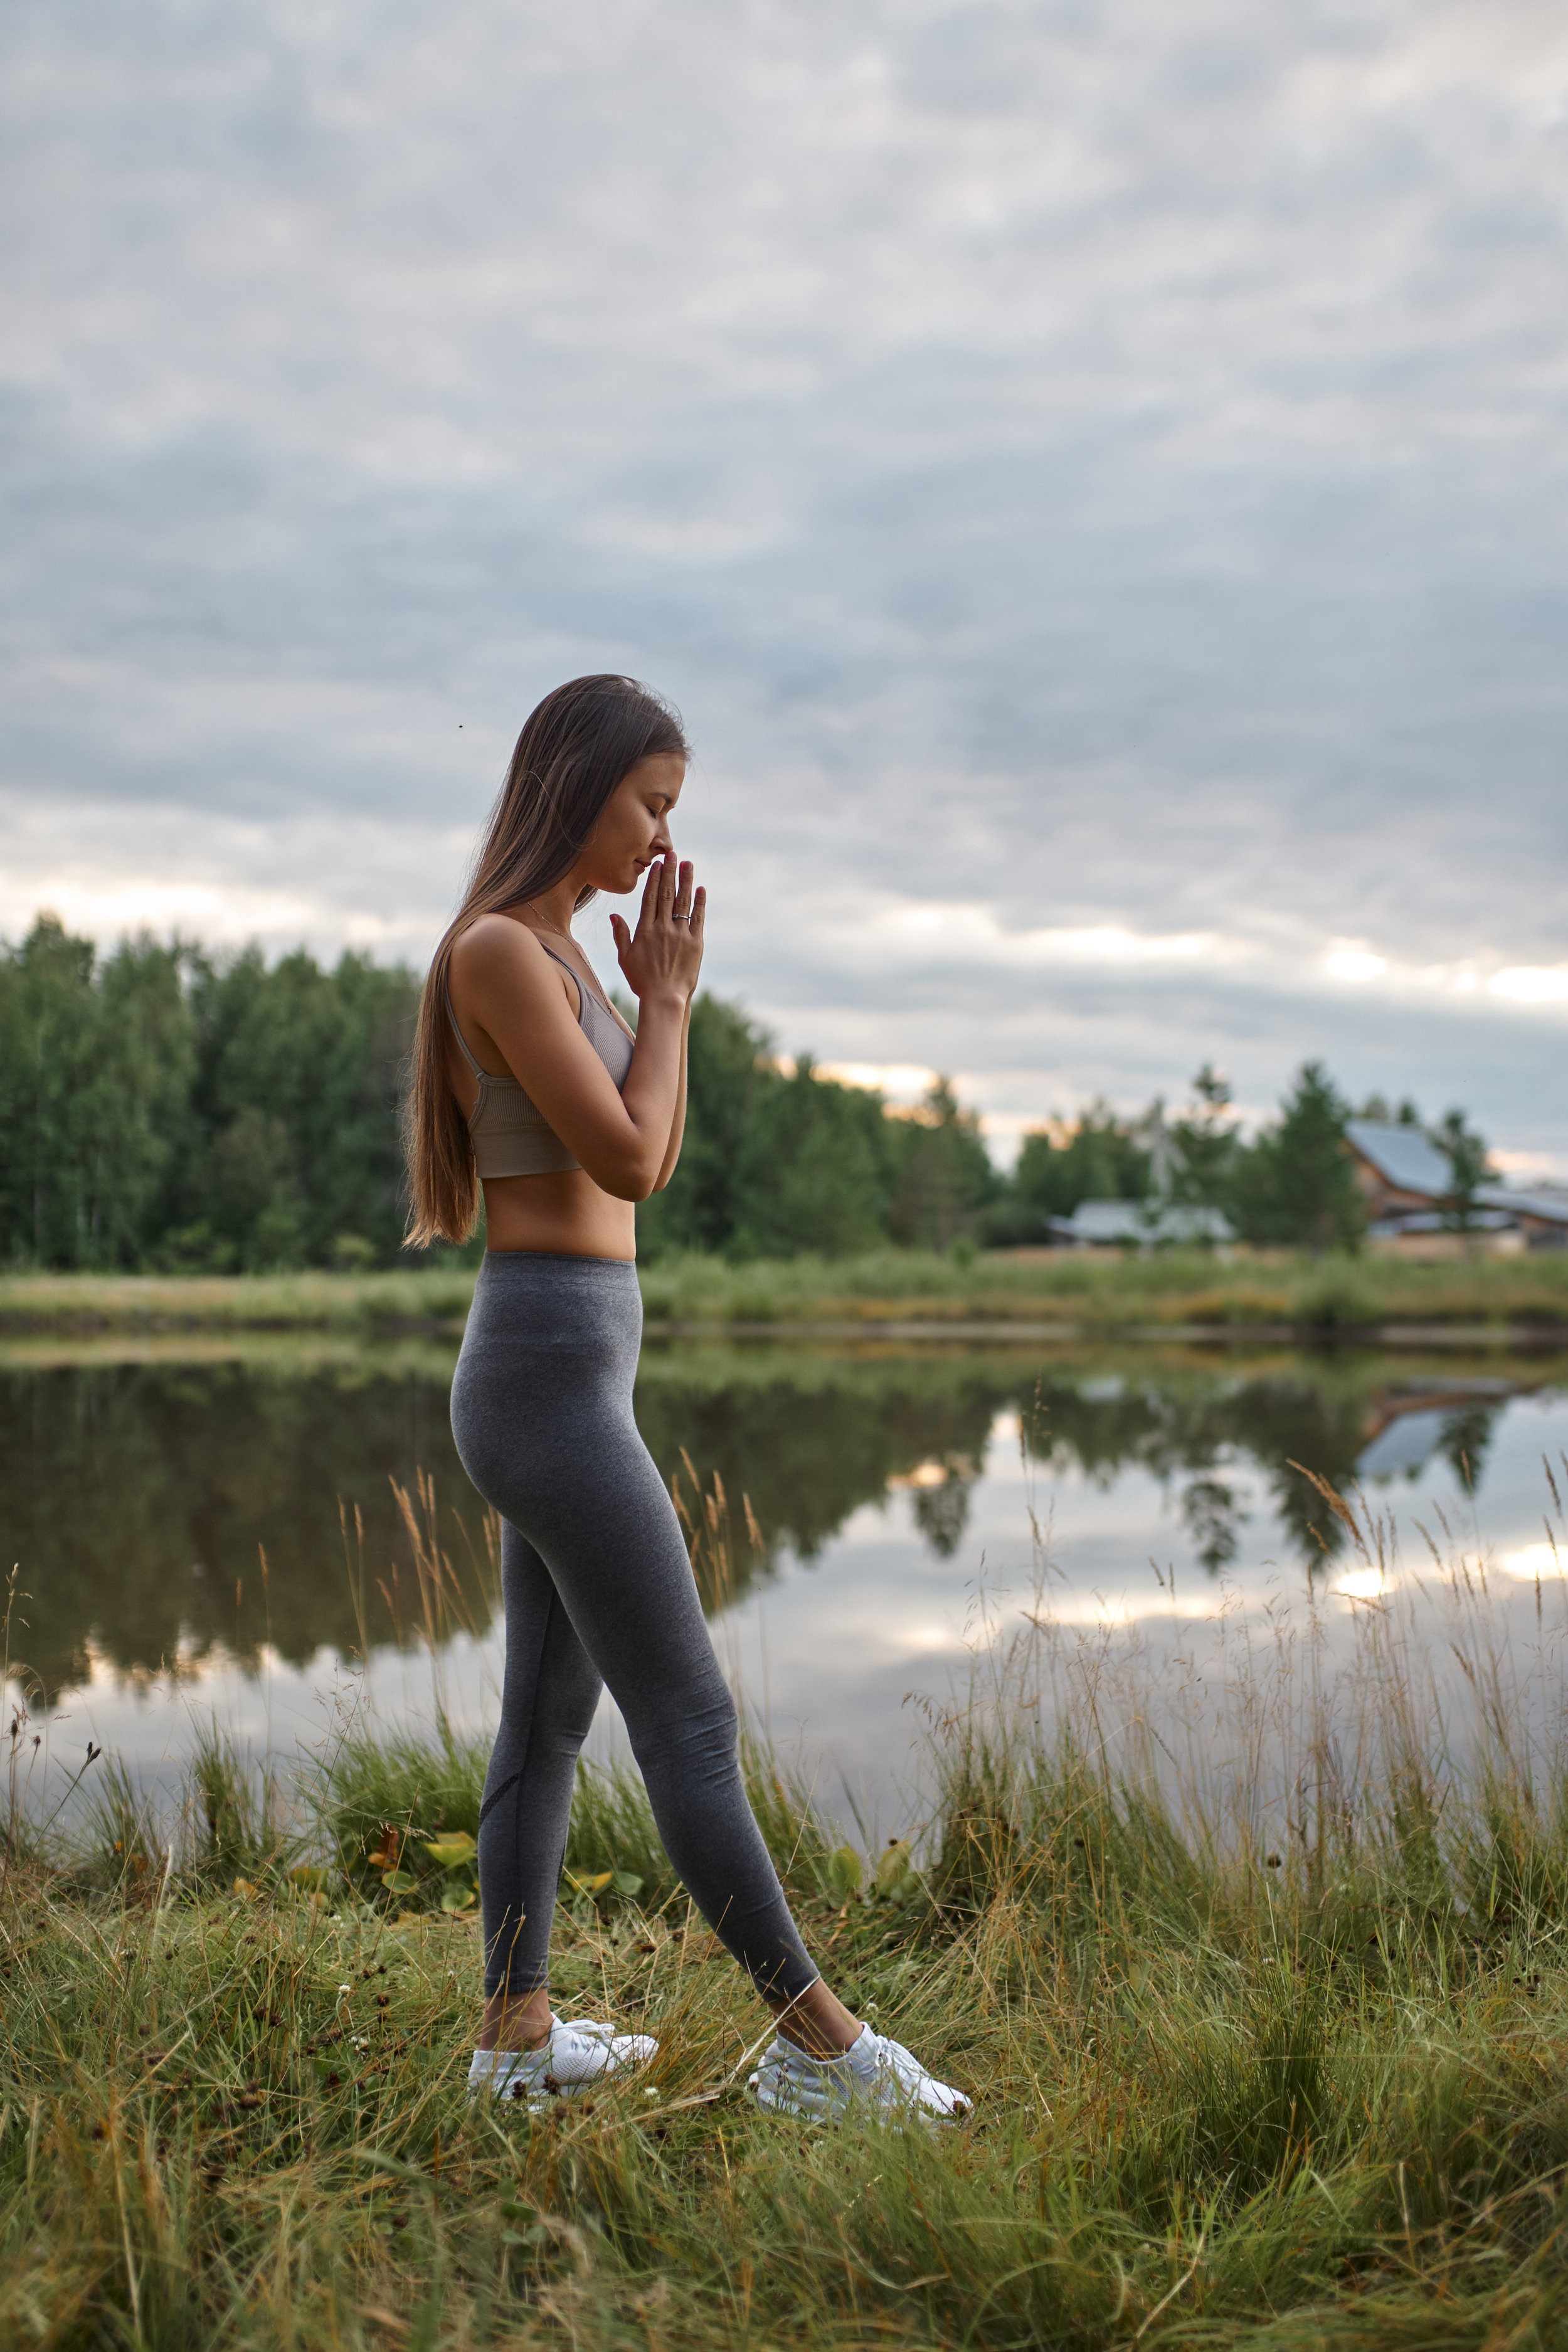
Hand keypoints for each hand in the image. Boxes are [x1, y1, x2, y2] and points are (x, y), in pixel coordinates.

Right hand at [608, 855, 704, 1003]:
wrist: (664, 998)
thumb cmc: (642, 980)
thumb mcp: (625, 958)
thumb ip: (620, 935)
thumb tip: (614, 916)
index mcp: (645, 930)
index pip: (649, 898)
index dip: (654, 879)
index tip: (657, 864)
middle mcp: (662, 929)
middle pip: (666, 894)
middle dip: (670, 872)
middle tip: (674, 854)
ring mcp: (680, 935)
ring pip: (683, 902)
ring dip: (686, 881)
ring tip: (688, 864)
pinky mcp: (695, 943)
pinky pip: (698, 918)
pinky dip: (700, 903)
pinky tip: (701, 889)